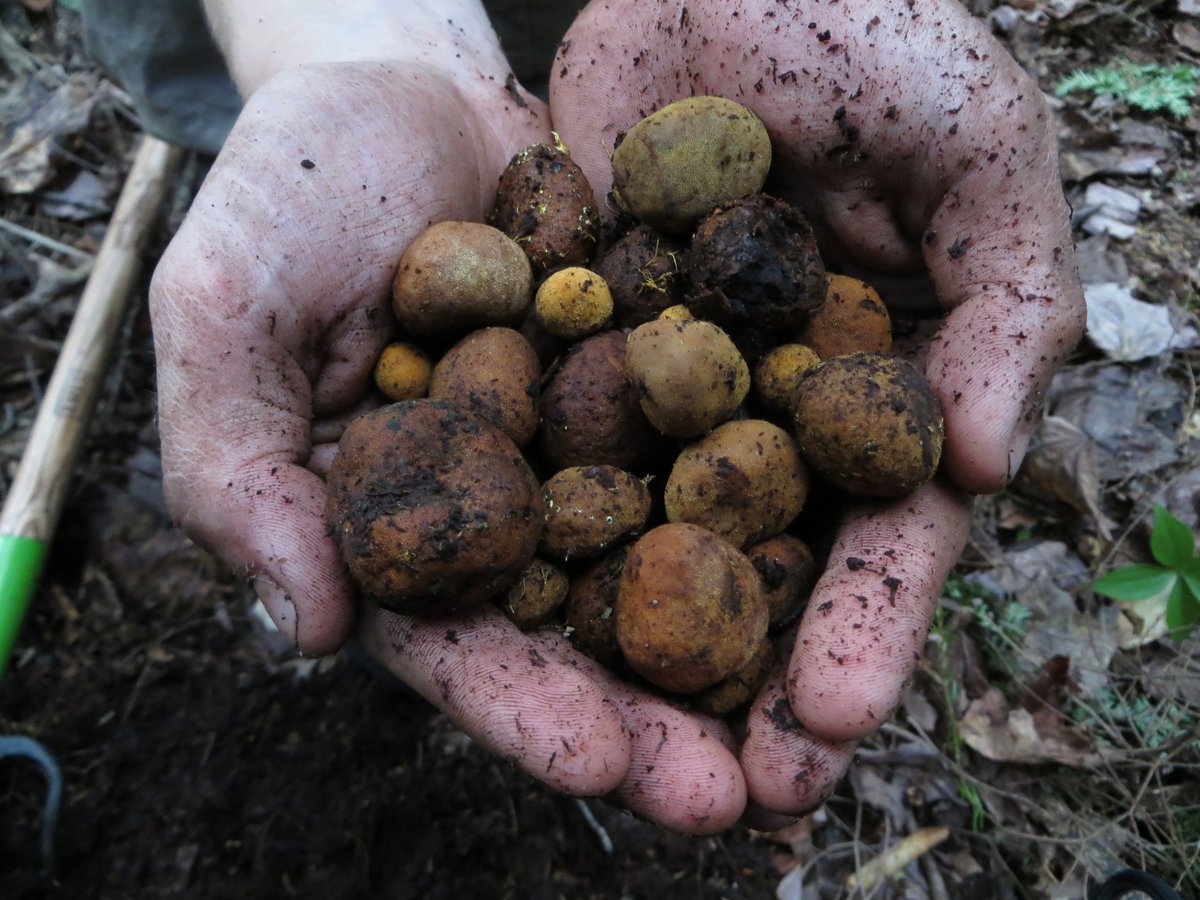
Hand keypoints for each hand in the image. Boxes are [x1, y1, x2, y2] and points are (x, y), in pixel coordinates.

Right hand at [150, 1, 753, 833]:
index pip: (457, 643)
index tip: (601, 765)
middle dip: (657, 715)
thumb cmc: (290, 192)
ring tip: (815, 713)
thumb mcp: (223, 312)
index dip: (525, 710)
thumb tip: (301, 626)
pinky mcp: (662, 372)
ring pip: (671, 558)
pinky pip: (729, 437)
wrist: (398, 78)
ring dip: (738, 641)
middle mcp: (508, 503)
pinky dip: (783, 496)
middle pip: (584, 631)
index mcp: (401, 525)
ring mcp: (591, 439)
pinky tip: (846, 553)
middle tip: (738, 792)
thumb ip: (235, 467)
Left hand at [551, 0, 1085, 815]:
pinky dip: (534, 522)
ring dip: (639, 643)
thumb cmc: (874, 32)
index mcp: (880, 384)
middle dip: (750, 680)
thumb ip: (1005, 306)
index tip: (834, 724)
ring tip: (612, 750)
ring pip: (652, 532)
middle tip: (724, 795)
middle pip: (764, 567)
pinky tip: (508, 609)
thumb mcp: (979, 152)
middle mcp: (773, 405)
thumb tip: (986, 471)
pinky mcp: (577, 337)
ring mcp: (670, 379)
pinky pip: (553, 441)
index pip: (881, 536)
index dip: (866, 629)